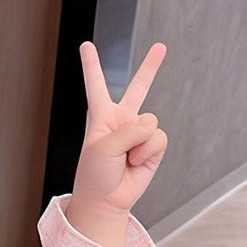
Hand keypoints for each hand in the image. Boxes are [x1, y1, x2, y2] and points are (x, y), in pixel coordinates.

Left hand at [71, 40, 167, 215]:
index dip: (92, 66)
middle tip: (161, 47)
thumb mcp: (103, 148)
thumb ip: (129, 131)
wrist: (105, 201)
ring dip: (137, 143)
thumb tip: (152, 125)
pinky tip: (135, 163)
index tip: (86, 46)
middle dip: (151, 67)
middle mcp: (122, 121)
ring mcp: (139, 133)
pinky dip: (147, 152)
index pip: (97, 86)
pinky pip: (158, 138)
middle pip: (138, 88)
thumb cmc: (95, 175)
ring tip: (124, 159)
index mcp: (102, 117)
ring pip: (149, 122)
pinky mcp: (153, 146)